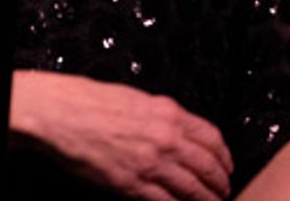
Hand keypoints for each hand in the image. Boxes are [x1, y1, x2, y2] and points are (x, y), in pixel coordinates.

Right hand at [14, 72, 232, 199]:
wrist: (63, 114)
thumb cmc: (90, 103)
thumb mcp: (137, 99)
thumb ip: (161, 116)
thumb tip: (178, 130)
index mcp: (168, 113)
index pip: (211, 137)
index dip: (224, 156)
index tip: (227, 164)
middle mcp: (165, 138)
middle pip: (207, 166)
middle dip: (220, 182)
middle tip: (224, 189)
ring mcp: (150, 163)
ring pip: (192, 188)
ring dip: (206, 199)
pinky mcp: (132, 184)